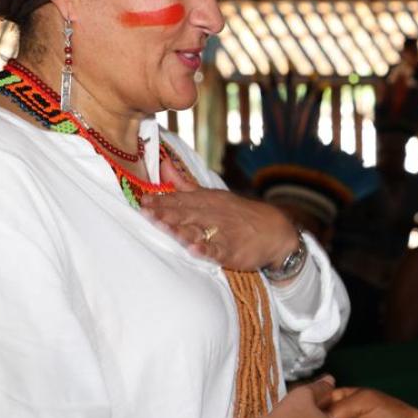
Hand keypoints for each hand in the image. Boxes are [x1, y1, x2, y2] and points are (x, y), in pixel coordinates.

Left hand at [140, 161, 297, 271]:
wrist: (274, 230)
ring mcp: (224, 233)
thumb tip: (163, 166)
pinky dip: (207, 250)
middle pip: (187, 213)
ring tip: (165, 227)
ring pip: (200, 230)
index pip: (181, 199)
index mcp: (207, 200)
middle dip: (167, 213)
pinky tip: (195, 250)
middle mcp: (214, 214)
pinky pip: (219, 250)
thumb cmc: (237, 214)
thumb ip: (184, 185)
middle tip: (147, 213)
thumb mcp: (212, 195)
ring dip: (182, 229)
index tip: (144, 201)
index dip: (162, 201)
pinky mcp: (233, 251)